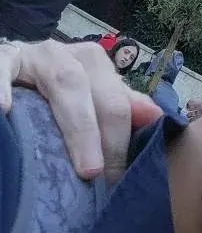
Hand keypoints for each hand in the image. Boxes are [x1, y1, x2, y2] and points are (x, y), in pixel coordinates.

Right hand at [0, 39, 160, 183]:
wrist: (12, 75)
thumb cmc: (51, 93)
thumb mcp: (86, 97)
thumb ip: (118, 105)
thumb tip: (156, 116)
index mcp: (91, 63)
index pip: (116, 99)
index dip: (121, 139)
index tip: (119, 179)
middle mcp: (65, 54)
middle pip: (92, 89)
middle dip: (100, 134)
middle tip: (100, 176)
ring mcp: (32, 55)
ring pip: (63, 81)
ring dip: (77, 124)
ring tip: (85, 165)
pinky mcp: (3, 59)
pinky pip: (4, 68)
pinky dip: (3, 86)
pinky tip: (5, 110)